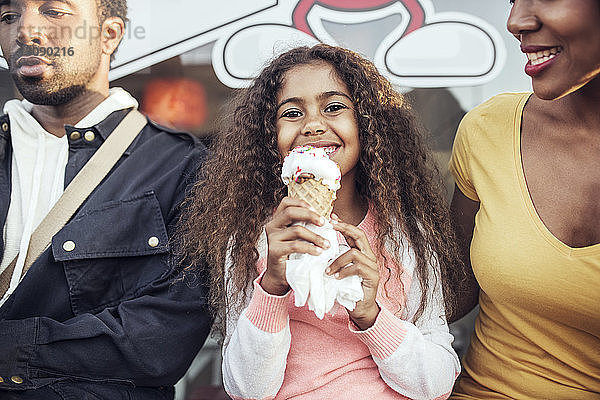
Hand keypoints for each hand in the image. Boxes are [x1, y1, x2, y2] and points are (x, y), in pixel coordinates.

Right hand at [262, 197, 330, 295]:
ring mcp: (272, 238)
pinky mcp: (274, 250)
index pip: (286, 202)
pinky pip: (295, 245)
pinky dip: (310, 248)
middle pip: (290, 212)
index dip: (301, 203)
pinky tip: (318, 252)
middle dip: (310, 216)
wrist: (280, 274)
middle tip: (324, 223)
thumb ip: (305, 226)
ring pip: (296, 230)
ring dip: (315, 236)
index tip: (316, 210)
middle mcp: (272, 226)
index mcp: (277, 219)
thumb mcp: (298, 237)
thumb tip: (328, 219)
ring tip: (326, 244)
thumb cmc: (292, 254)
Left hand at [326, 215, 379, 329]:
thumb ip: (333, 259)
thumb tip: (316, 247)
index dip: (343, 224)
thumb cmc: (347, 289)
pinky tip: (336, 277)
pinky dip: (344, 271)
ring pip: (355, 253)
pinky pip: (358, 268)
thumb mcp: (338, 270)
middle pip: (359, 235)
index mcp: (361, 252)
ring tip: (327, 270)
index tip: (331, 217)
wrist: (360, 308)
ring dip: (338, 260)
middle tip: (330, 226)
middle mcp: (369, 256)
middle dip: (344, 228)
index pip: (354, 232)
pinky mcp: (373, 277)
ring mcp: (372, 266)